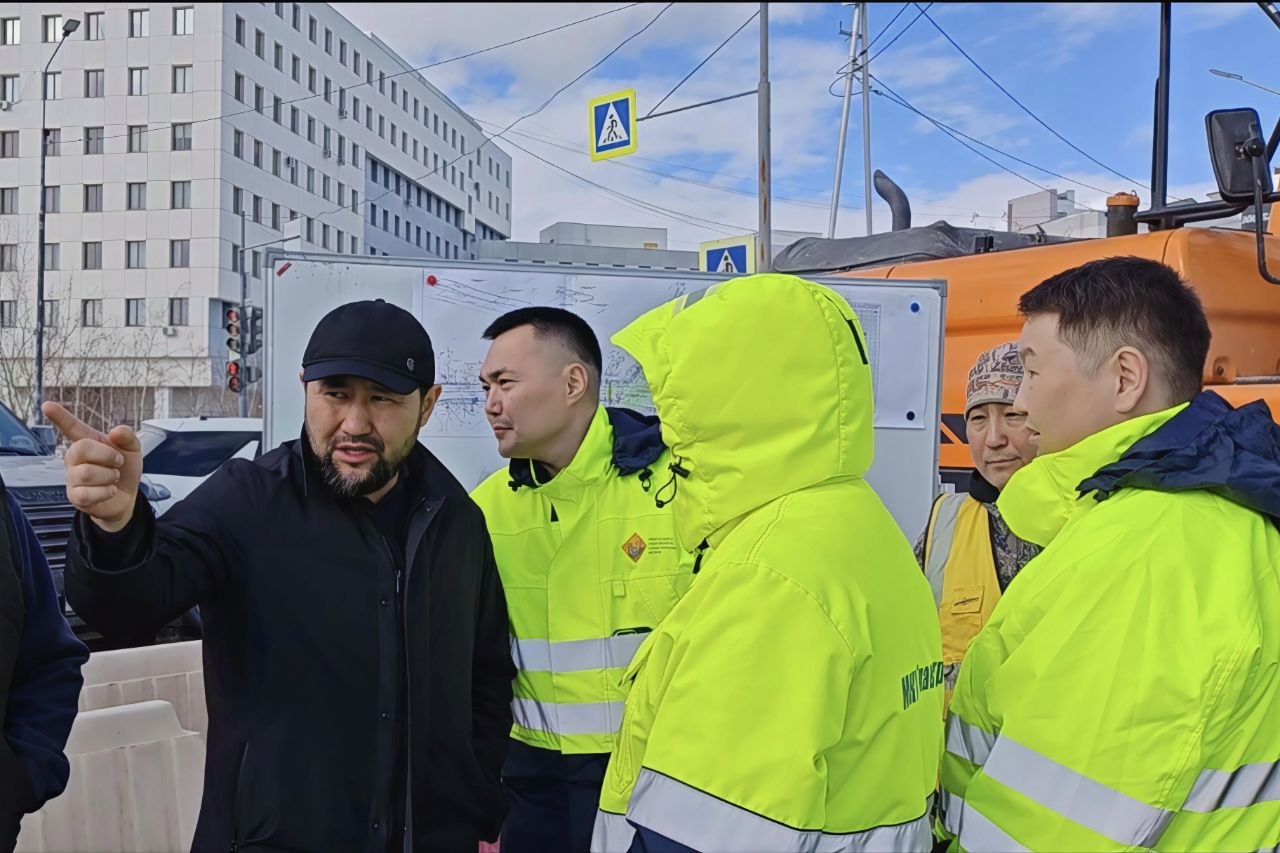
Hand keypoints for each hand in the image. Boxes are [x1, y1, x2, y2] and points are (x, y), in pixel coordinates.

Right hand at [42, 402, 142, 532]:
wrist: (128, 495)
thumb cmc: (124, 469)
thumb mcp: (132, 449)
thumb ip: (127, 436)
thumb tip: (116, 432)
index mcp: (87, 442)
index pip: (71, 427)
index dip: (60, 416)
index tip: (47, 405)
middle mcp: (75, 458)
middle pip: (81, 448)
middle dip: (107, 456)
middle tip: (118, 463)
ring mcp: (72, 478)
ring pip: (86, 473)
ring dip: (109, 476)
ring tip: (113, 478)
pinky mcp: (75, 497)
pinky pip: (87, 494)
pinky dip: (106, 492)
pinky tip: (109, 491)